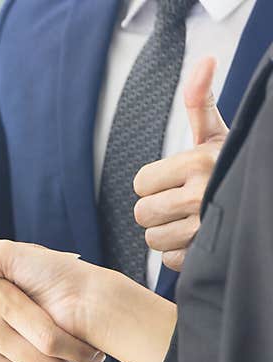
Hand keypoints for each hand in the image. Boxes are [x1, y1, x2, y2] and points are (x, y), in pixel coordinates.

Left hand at [133, 57, 228, 270]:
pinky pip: (170, 261)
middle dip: (156, 210)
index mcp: (196, 163)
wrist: (262, 194)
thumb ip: (200, 102)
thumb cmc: (234, 165)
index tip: (174, 181)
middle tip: (179, 203)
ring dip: (166, 233)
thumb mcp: (218, 135)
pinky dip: (180, 255)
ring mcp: (203, 229)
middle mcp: (199, 196)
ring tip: (188, 221)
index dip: (153, 184)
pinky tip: (197, 240)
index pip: (140, 183)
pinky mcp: (207, 256)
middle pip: (142, 213)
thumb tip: (204, 60)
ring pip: (152, 239)